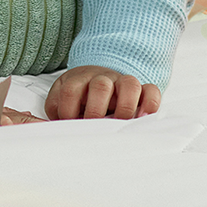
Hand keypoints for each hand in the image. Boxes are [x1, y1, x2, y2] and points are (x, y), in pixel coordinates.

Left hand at [44, 65, 160, 120]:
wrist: (97, 79)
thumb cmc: (77, 98)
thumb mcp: (59, 101)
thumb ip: (56, 110)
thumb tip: (54, 126)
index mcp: (79, 80)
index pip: (71, 90)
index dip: (68, 110)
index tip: (68, 123)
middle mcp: (102, 79)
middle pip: (101, 86)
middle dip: (96, 110)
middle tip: (93, 125)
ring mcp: (122, 83)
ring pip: (130, 84)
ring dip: (125, 105)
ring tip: (120, 122)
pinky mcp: (141, 91)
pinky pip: (152, 90)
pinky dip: (150, 103)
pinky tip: (142, 117)